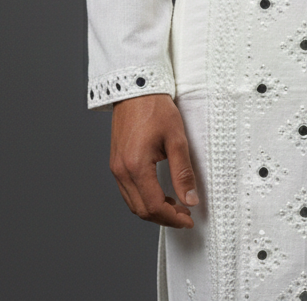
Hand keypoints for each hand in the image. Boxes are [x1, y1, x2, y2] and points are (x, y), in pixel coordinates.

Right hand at [110, 93, 198, 228]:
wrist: (136, 88)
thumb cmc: (155, 108)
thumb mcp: (176, 138)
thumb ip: (183, 172)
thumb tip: (190, 199)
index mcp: (136, 166)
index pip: (154, 206)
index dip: (172, 218)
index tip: (188, 219)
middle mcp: (121, 171)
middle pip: (141, 210)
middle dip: (164, 218)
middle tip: (184, 216)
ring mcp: (116, 167)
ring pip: (133, 203)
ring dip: (153, 210)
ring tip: (175, 206)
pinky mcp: (116, 162)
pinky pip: (128, 191)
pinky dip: (143, 198)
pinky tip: (159, 193)